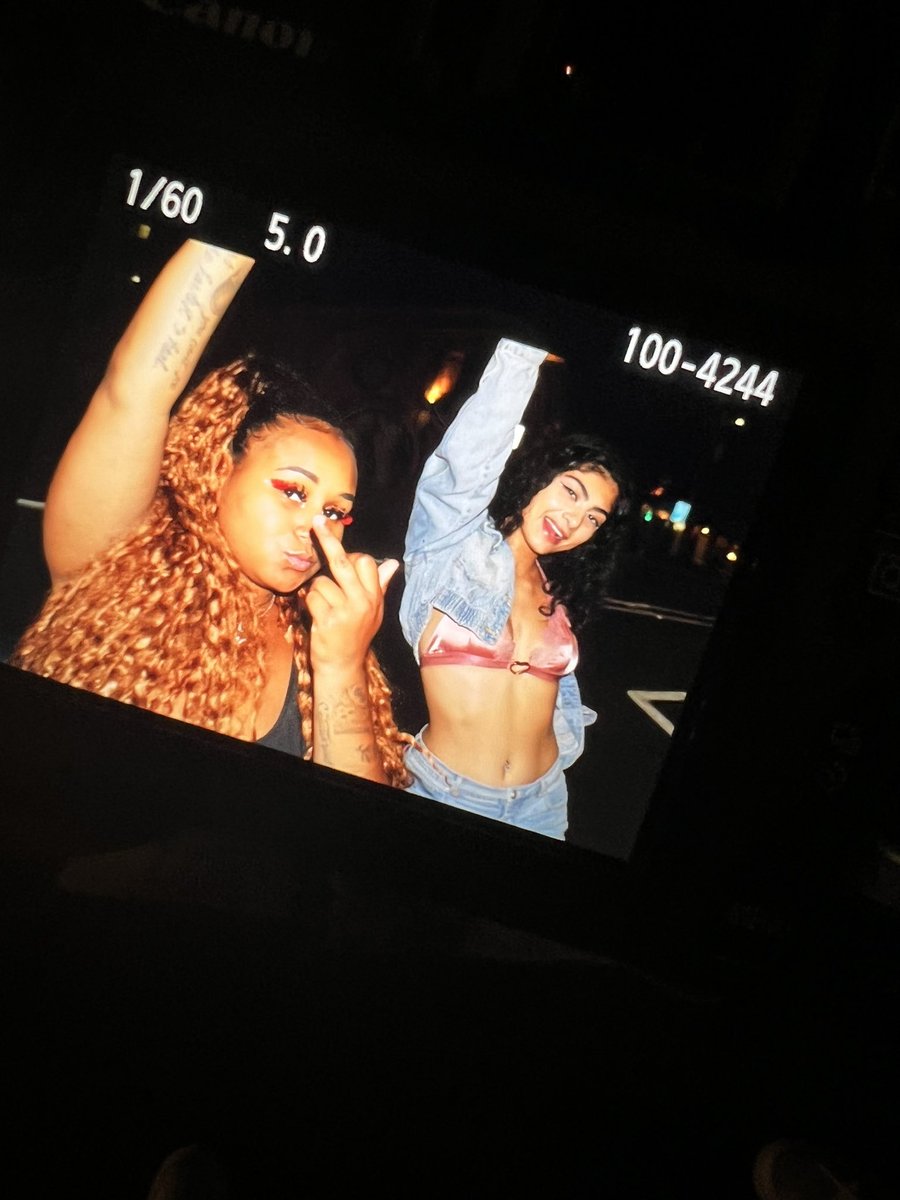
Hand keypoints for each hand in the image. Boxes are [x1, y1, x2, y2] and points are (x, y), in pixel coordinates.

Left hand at [304, 514, 399, 674]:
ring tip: (323, 607)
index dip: (352, 556)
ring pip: (322, 582)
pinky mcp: (329, 621)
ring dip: (316, 592)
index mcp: (375, 597)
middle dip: (328, 540)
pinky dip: (309, 604)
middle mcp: (364, 602)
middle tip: (317, 522)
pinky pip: (312, 598)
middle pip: (345, 562)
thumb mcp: (373, 611)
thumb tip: (393, 563)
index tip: (339, 548)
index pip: (366, 563)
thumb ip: (380, 585)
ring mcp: (346, 612)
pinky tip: (316, 616)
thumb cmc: (355, 635)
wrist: (343, 667)